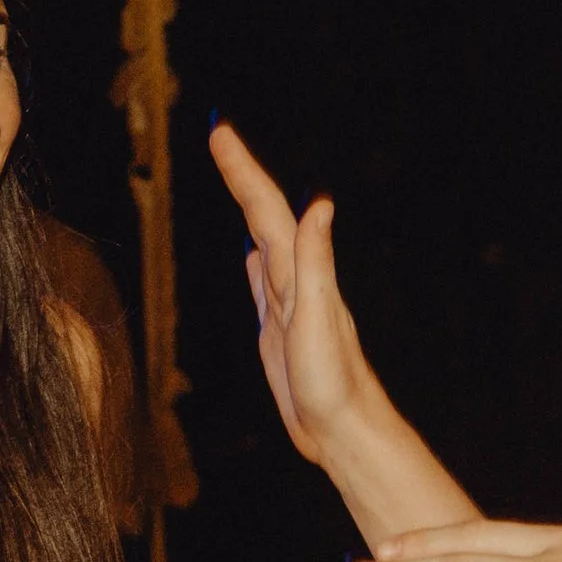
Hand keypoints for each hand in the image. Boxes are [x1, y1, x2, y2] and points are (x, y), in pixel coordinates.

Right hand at [208, 122, 375, 462]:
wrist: (343, 431)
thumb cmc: (333, 384)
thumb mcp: (320, 320)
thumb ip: (317, 261)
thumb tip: (319, 204)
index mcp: (299, 274)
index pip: (268, 210)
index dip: (244, 170)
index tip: (220, 130)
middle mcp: (294, 280)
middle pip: (263, 214)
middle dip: (240, 173)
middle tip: (218, 133)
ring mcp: (287, 303)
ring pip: (263, 239)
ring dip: (248, 204)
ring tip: (234, 173)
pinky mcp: (279, 329)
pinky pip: (262, 281)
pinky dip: (255, 257)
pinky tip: (252, 253)